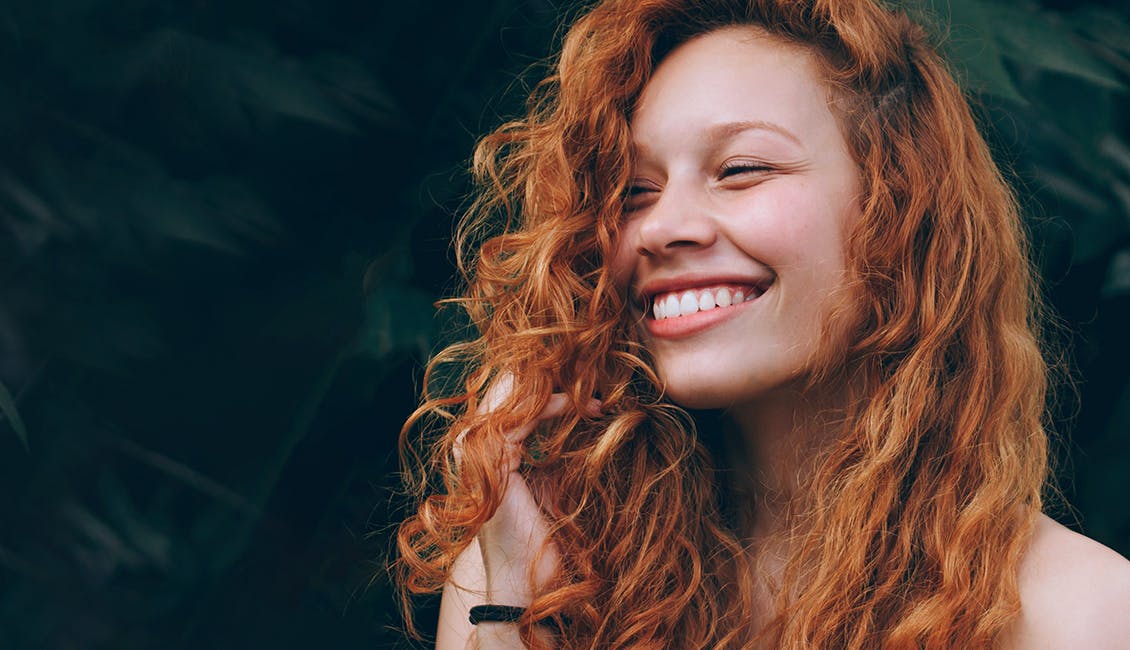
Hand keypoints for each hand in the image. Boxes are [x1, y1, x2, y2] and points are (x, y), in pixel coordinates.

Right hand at [459, 374, 597, 603]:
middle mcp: (472, 447)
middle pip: (507, 388)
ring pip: (511, 396)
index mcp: (484, 449)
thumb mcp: (551, 482)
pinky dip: (552, 407)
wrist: (527, 581)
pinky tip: (578, 406)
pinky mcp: (491, 465)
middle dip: (550, 373)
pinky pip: (520, 419)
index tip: (589, 382)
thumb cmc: (542, 539)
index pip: (511, 396)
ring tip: (588, 380)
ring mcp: (477, 455)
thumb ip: (554, 450)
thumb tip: (587, 416)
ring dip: (554, 385)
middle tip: (589, 366)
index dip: (549, 381)